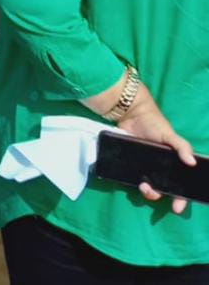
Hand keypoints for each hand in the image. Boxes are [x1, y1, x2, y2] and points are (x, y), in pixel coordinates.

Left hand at [118, 88, 196, 213]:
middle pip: (164, 190)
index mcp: (174, 164)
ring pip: (149, 188)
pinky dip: (135, 183)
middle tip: (153, 192)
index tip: (176, 208)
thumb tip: (192, 163)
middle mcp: (161, 169)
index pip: (181, 186)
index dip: (181, 199)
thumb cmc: (155, 124)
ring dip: (147, 192)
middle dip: (160, 196)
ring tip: (143, 185)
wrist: (131, 115)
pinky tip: (135, 180)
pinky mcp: (132, 165)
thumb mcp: (170, 135)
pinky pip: (134, 179)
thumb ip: (182, 147)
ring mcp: (146, 168)